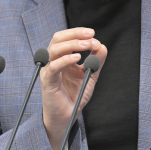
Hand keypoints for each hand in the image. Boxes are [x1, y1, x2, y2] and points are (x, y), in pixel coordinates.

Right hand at [40, 28, 107, 149]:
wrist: (67, 116)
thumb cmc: (75, 95)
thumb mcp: (90, 75)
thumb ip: (96, 62)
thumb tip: (102, 46)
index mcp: (62, 58)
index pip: (66, 38)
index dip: (78, 33)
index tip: (93, 35)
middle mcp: (53, 61)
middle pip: (58, 39)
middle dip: (75, 34)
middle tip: (91, 34)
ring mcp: (49, 70)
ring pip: (54, 49)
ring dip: (72, 44)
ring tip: (87, 45)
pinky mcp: (47, 81)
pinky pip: (53, 66)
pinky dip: (65, 59)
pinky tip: (78, 58)